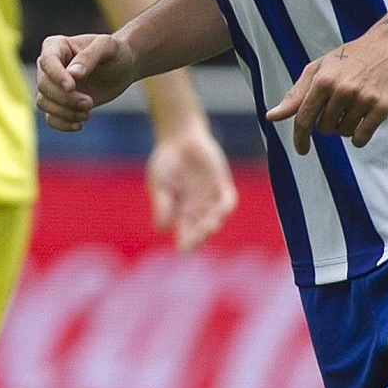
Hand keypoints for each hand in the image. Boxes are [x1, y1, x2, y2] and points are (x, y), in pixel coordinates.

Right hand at [36, 33, 140, 132]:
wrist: (123, 69)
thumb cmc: (115, 53)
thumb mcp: (108, 47)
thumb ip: (90, 56)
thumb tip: (73, 74)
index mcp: (55, 46)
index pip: (47, 62)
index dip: (56, 76)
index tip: (72, 87)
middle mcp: (48, 66)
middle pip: (44, 86)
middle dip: (66, 98)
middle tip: (90, 102)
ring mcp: (51, 86)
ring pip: (43, 103)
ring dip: (65, 112)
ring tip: (87, 112)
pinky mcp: (58, 103)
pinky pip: (49, 118)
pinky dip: (62, 124)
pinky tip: (79, 125)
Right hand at [146, 120, 235, 251]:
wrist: (180, 138)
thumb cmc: (166, 162)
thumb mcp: (159, 184)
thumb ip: (162, 205)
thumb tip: (161, 229)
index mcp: (180, 212)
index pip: (185, 232)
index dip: (186, 241)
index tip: (184, 249)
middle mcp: (197, 209)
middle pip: (201, 228)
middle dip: (200, 235)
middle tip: (197, 240)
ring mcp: (211, 198)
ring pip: (215, 217)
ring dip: (212, 223)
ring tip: (209, 227)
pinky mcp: (222, 185)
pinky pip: (227, 200)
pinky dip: (225, 207)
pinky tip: (222, 211)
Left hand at [266, 18, 387, 154]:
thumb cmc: (349, 58)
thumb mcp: (318, 69)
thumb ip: (296, 94)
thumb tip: (271, 117)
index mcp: (322, 80)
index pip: (303, 118)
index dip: (299, 138)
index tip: (301, 150)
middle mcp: (341, 90)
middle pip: (325, 128)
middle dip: (328, 123)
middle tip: (338, 108)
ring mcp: (363, 98)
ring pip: (344, 132)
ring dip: (345, 127)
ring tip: (353, 108)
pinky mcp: (383, 106)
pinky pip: (362, 136)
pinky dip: (359, 137)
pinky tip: (362, 124)